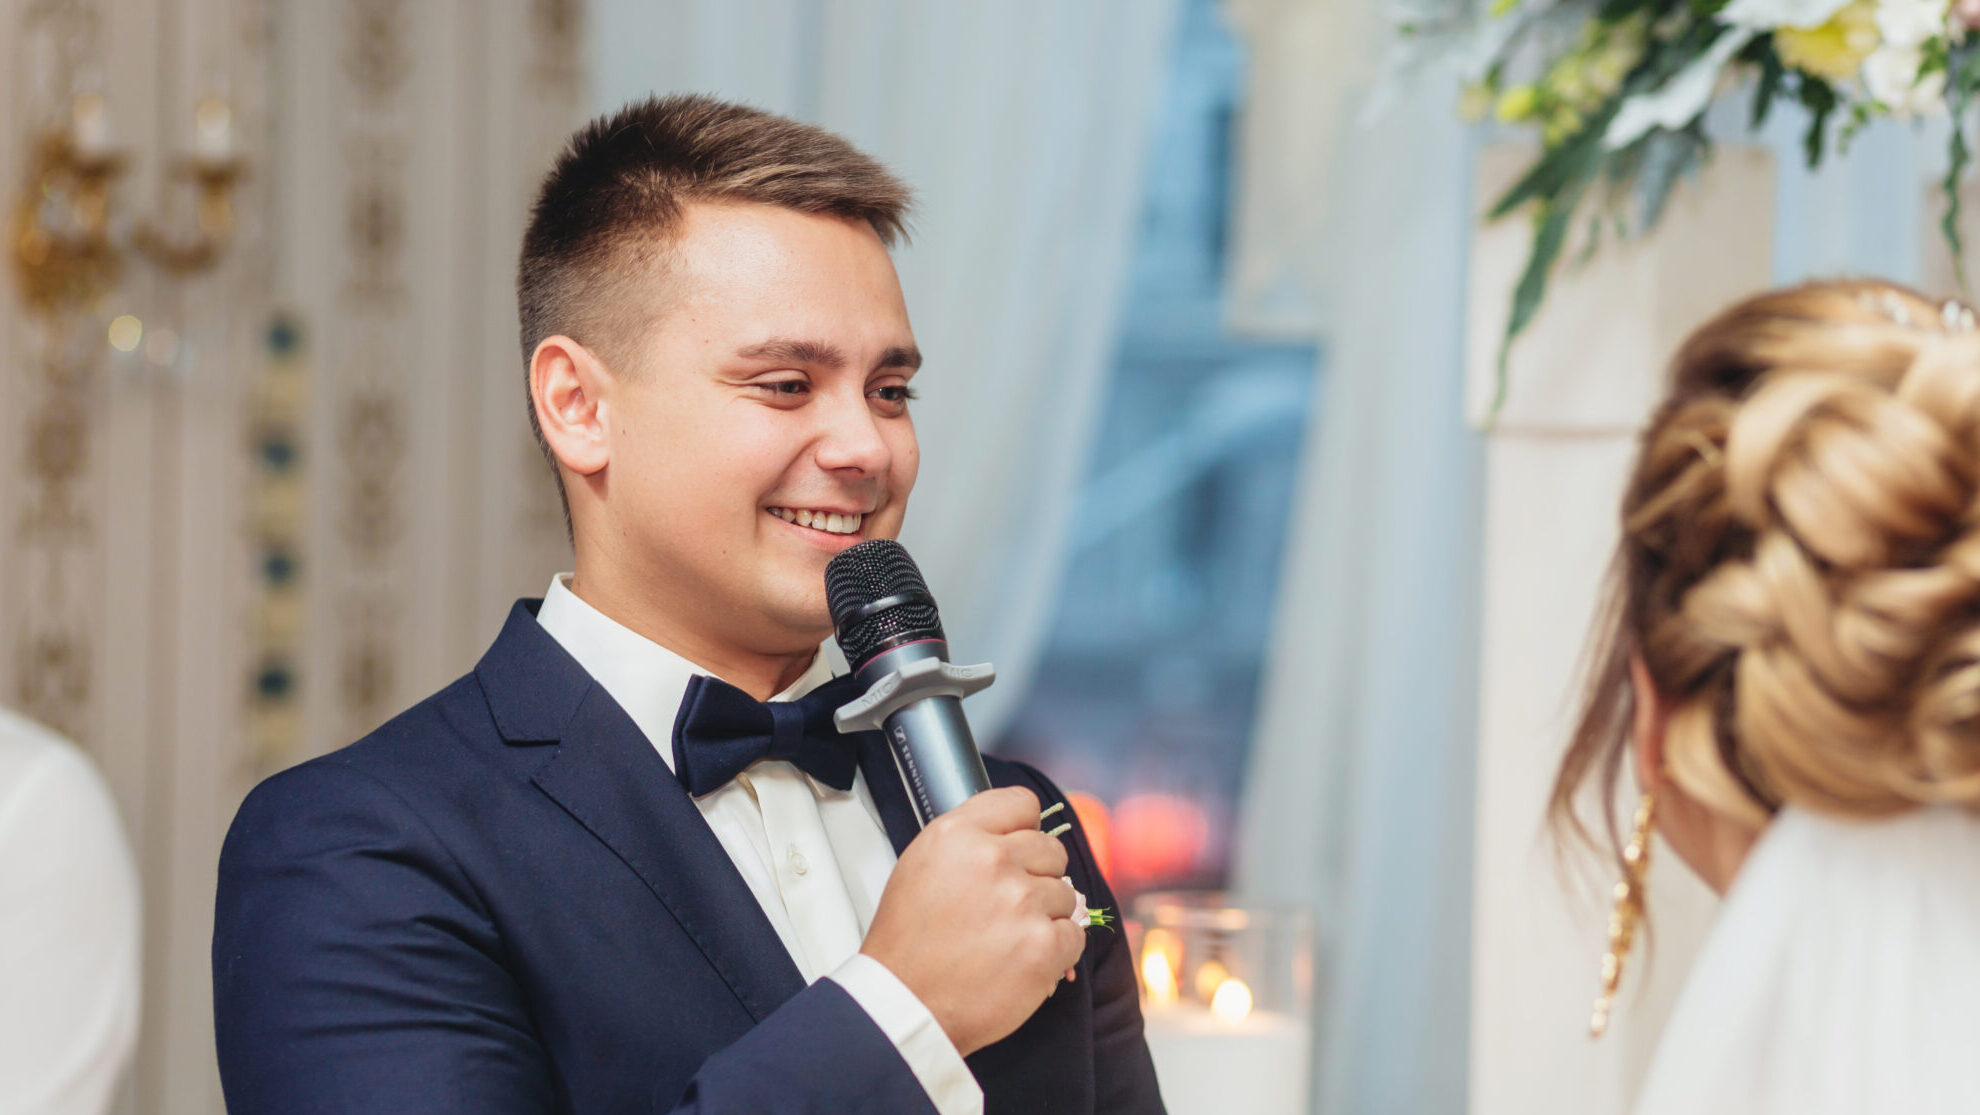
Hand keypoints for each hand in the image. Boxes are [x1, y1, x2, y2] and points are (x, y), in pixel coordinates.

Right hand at [861, 786, 1085, 1055]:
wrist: (907, 1004)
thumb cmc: (909, 942)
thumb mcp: (921, 866)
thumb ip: (970, 839)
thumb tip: (1019, 834)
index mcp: (958, 834)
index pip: (1022, 803)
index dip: (1023, 828)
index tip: (1018, 849)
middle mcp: (993, 860)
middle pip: (1051, 849)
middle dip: (1036, 876)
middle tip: (1006, 907)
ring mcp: (1022, 902)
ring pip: (1066, 893)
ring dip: (1044, 915)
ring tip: (1006, 939)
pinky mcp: (1044, 944)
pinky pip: (1075, 934)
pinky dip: (1056, 950)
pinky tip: (1022, 960)